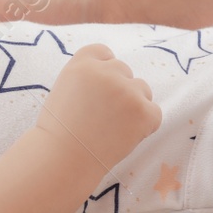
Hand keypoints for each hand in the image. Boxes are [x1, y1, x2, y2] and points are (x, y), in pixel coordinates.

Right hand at [35, 44, 162, 175]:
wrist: (63, 159)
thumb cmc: (59, 132)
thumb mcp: (65, 90)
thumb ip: (87, 78)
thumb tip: (112, 78)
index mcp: (82, 63)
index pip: (103, 53)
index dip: (104, 70)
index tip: (100, 90)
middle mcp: (106, 71)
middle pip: (124, 71)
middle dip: (119, 90)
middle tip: (104, 117)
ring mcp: (127, 90)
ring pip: (142, 90)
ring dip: (134, 105)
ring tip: (112, 128)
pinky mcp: (143, 111)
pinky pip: (154, 113)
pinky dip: (145, 125)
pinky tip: (124, 136)